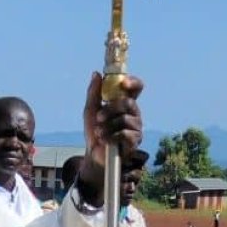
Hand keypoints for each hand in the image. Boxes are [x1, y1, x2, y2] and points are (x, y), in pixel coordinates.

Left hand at [78, 72, 143, 205]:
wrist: (93, 153)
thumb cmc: (95, 130)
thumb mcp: (90, 109)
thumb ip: (93, 92)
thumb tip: (96, 74)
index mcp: (125, 102)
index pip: (136, 87)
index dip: (133, 82)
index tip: (123, 83)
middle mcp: (134, 113)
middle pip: (128, 102)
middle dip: (110, 109)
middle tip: (98, 117)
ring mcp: (136, 127)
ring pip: (124, 119)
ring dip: (107, 126)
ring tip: (99, 132)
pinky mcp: (135, 141)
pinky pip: (125, 134)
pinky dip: (110, 136)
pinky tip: (105, 140)